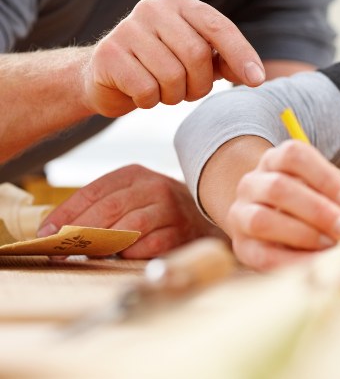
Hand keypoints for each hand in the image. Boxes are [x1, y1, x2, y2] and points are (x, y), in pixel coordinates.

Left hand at [37, 165, 227, 258]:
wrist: (202, 219)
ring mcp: (169, 209)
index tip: (46, 232)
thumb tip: (56, 229)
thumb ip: (100, 207)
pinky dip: (131, 253)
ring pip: (128, 227)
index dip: (66, 213)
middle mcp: (154, 187)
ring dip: (104, 244)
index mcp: (134, 174)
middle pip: (108, 209)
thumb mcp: (130, 196)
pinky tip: (122, 256)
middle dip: (79, 231)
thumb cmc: (156, 210)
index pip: (93, 191)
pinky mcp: (180, 232)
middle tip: (59, 250)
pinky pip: (148, 246)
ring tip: (86, 254)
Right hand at [83, 0, 265, 116]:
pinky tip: (140, 93)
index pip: (219, 27)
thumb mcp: (197, 60)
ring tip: (163, 90)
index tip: (257, 80)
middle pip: (197, 55)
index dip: (241, 55)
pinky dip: (149, 101)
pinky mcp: (109, 54)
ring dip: (174, 95)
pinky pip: (147, 90)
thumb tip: (254, 75)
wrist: (103, 76)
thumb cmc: (160, 66)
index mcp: (180, 3)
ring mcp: (128, 28)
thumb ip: (225, 61)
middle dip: (199, 84)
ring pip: (173, 76)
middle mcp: (153, 8)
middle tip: (189, 92)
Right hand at [227, 140, 339, 269]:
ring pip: (262, 220)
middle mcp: (253, 182)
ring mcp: (242, 214)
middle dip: (318, 211)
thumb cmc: (319, 206)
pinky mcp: (242, 247)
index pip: (295, 156)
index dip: (326, 178)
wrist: (283, 229)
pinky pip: (263, 256)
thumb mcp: (339, 193)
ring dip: (303, 235)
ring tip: (332, 245)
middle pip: (278, 187)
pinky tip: (319, 264)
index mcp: (276, 160)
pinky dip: (294, 261)